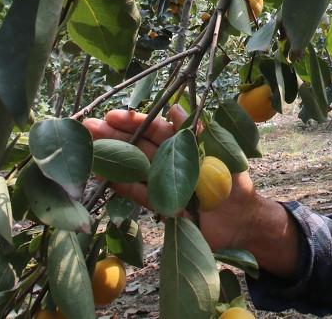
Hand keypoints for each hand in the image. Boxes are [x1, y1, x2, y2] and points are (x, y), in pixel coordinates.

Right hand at [83, 106, 292, 267]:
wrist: (243, 224)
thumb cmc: (235, 185)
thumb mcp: (220, 153)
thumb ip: (196, 132)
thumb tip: (174, 107)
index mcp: (184, 146)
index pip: (155, 130)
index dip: (135, 122)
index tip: (112, 114)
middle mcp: (170, 162)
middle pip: (139, 145)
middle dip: (114, 135)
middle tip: (88, 126)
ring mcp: (163, 183)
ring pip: (133, 166)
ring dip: (111, 156)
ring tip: (88, 147)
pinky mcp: (160, 206)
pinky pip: (137, 192)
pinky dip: (121, 183)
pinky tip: (102, 174)